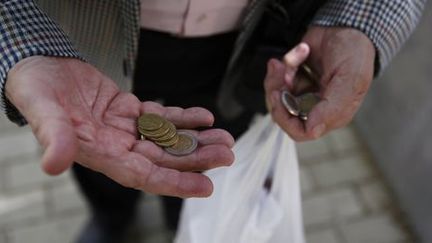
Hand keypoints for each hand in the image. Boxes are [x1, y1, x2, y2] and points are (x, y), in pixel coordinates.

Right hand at [5, 56, 234, 196]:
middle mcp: (116, 146)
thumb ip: (52, 136)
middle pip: (163, 158)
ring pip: (167, 139)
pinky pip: (161, 117)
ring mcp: (125, 128)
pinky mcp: (129, 110)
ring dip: (196, 139)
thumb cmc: (36, 90)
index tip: (206, 187)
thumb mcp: (41, 110)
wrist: (40, 68)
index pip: (142, 176)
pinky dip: (183, 118)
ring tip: (225, 138)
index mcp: (100, 153)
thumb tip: (54, 164)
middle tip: (227, 154)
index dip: (174, 182)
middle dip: (196, 158)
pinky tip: (204, 116)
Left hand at [265, 26, 375, 140]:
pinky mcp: (295, 80)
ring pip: (276, 97)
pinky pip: (278, 80)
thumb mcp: (350, 78)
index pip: (300, 131)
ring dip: (278, 76)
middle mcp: (316, 107)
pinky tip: (299, 53)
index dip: (285, 117)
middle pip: (283, 114)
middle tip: (281, 72)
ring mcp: (304, 93)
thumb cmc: (354, 51)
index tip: (279, 95)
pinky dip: (284, 64)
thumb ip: (332, 107)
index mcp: (332, 114)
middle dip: (277, 92)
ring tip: (289, 61)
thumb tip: (312, 130)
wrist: (347, 25)